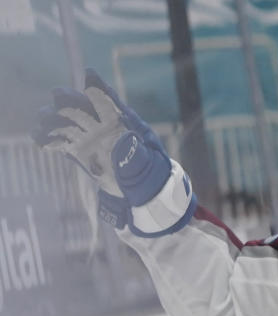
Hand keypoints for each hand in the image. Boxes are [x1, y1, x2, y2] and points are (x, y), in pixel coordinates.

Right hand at [33, 68, 173, 231]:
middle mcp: (102, 127)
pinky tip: (42, 141)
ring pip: (66, 123)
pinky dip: (50, 140)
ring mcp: (89, 138)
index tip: (89, 74)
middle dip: (70, 99)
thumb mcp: (147, 163)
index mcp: (123, 123)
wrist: (141, 191)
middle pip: (82, 107)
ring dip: (53, 119)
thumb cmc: (150, 173)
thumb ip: (135, 153)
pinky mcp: (79, 152)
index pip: (110, 102)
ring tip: (43, 123)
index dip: (100, 88)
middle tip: (58, 96)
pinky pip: (61, 143)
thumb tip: (125, 140)